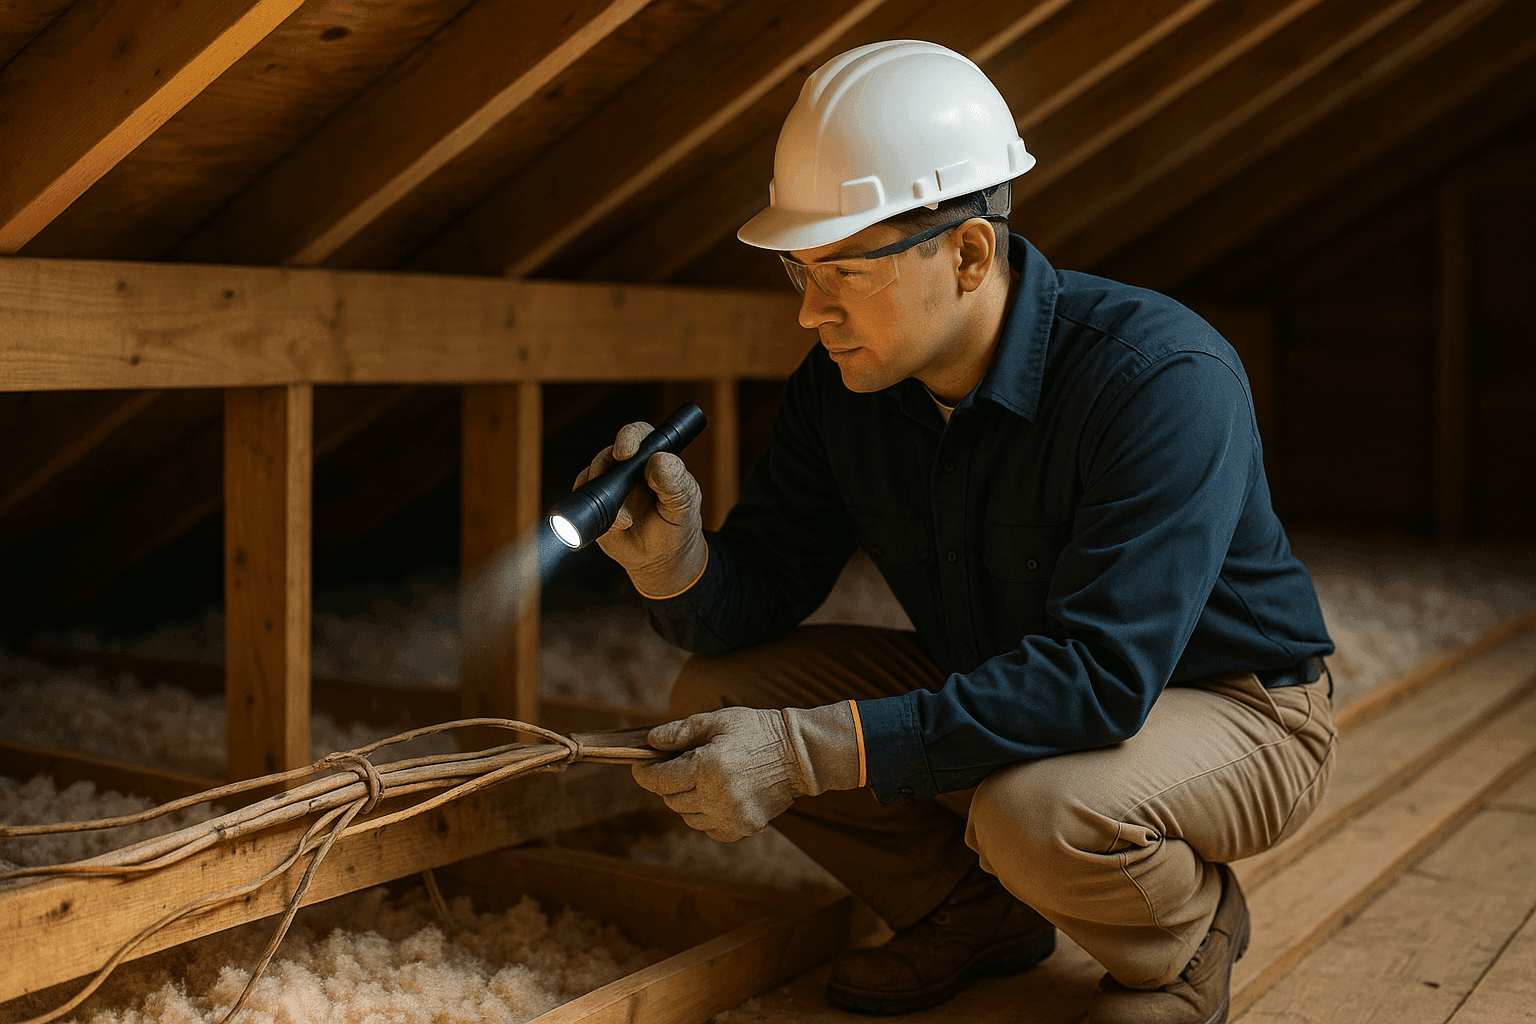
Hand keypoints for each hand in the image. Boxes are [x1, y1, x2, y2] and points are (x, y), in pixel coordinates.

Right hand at [574, 421, 707, 597]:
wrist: (661, 560)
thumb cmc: (677, 527)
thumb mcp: (684, 506)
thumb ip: (676, 482)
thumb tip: (657, 461)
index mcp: (654, 460)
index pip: (640, 436)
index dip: (630, 438)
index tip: (626, 452)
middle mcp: (629, 468)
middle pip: (609, 452)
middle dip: (604, 462)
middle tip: (609, 479)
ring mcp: (610, 485)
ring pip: (592, 473)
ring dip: (601, 491)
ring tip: (625, 520)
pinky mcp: (595, 504)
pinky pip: (583, 497)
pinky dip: (590, 508)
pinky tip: (612, 525)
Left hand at [631, 703, 861, 840]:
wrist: (799, 754)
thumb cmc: (756, 731)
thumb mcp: (716, 721)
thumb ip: (680, 732)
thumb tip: (650, 743)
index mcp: (707, 767)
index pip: (659, 780)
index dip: (645, 773)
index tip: (641, 766)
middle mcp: (716, 797)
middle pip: (670, 799)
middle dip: (667, 783)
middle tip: (675, 767)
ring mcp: (731, 816)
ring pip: (687, 816)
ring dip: (685, 799)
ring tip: (700, 779)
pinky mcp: (743, 828)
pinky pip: (708, 828)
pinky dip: (705, 814)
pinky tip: (717, 795)